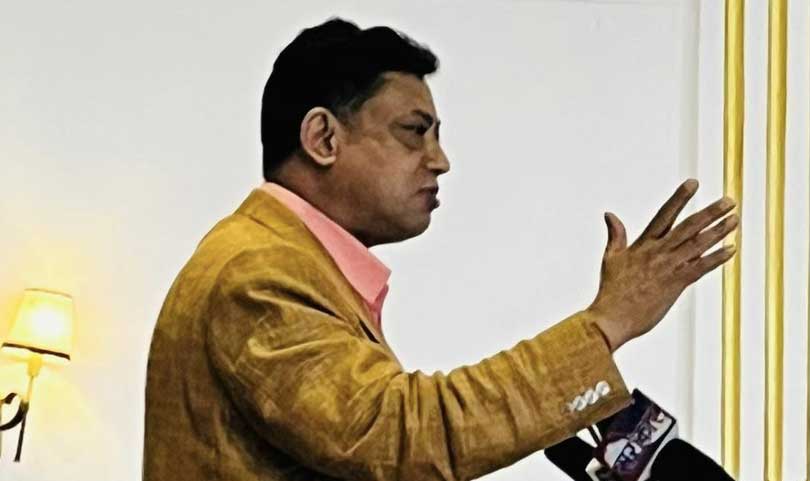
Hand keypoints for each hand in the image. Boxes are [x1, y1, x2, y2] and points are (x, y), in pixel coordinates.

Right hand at [587, 178, 738, 351]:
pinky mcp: (675, 285)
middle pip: (688, 227)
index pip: (665, 215)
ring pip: (698, 245)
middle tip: (729, 201)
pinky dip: (717, 258)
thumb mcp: (610, 258)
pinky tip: (731, 249)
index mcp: (643, 245)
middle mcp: (658, 253)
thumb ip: (615, 235)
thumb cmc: (610, 291)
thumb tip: (610, 215)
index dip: (680, 198)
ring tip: (734, 220)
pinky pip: (701, 268)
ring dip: (719, 232)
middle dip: (710, 212)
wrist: (611, 317)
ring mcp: (668, 268)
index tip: (693, 183)